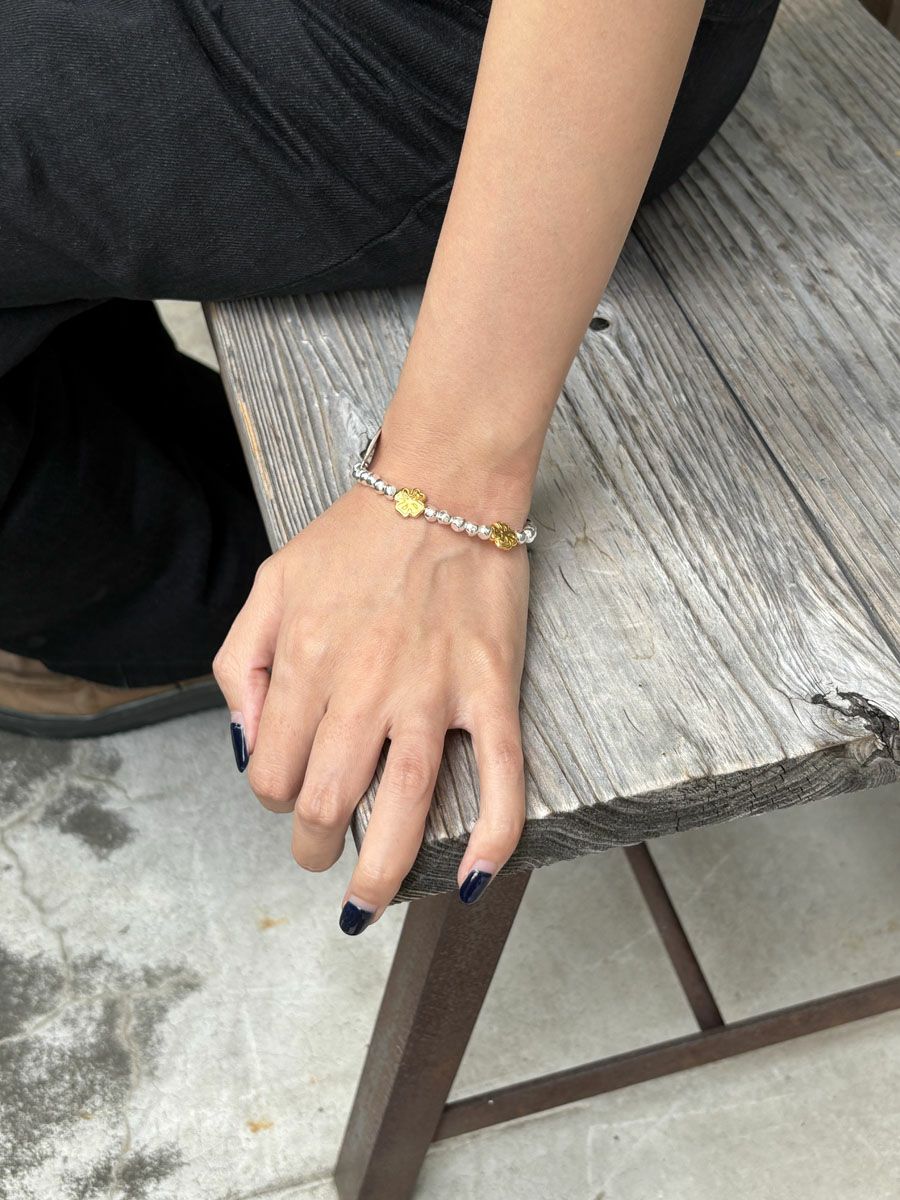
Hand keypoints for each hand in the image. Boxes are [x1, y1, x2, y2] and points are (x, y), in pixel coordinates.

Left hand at [212, 457, 530, 933]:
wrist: (443, 488)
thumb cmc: (355, 537)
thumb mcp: (270, 584)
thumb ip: (241, 665)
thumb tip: (246, 742)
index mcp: (305, 663)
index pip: (270, 774)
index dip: (272, 798)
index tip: (288, 794)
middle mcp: (363, 689)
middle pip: (325, 804)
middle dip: (312, 848)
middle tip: (319, 854)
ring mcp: (432, 693)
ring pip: (403, 808)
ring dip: (381, 874)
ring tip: (369, 903)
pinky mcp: (489, 689)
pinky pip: (500, 775)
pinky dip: (492, 835)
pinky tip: (475, 877)